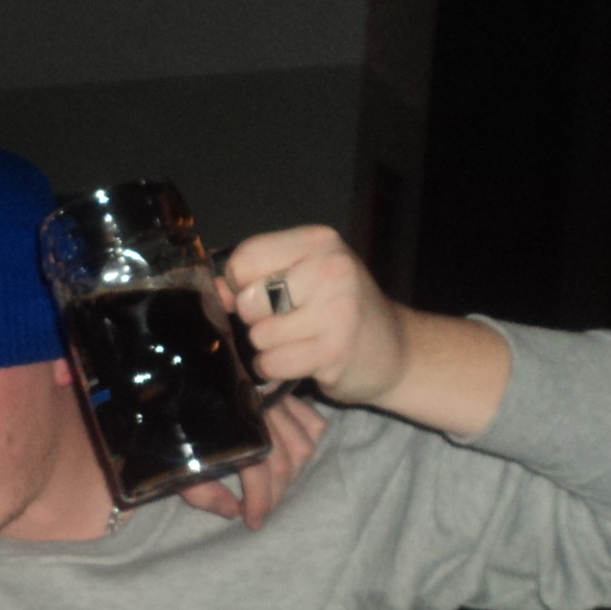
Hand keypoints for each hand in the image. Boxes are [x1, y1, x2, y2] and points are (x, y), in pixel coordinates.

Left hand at [176, 394, 327, 527]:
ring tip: (274, 485)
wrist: (175, 384)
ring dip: (293, 473)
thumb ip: (202, 491)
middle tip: (262, 509)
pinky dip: (309, 440)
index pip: (258, 470)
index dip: (260, 501)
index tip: (254, 522)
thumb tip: (233, 512)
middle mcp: (257, 410)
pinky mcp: (284, 391)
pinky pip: (313, 422)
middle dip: (275, 494)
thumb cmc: (174, 424)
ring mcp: (273, 398)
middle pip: (283, 462)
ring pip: (303, 445)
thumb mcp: (179, 463)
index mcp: (229, 427)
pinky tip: (292, 453)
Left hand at [222, 226, 407, 405]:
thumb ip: (256, 278)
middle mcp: (331, 269)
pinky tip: (302, 361)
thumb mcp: (302, 278)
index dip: (240, 284)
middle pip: (247, 300)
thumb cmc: (339, 310)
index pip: (244, 259)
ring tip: (298, 342)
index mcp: (319, 242)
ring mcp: (337, 310)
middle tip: (286, 322)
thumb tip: (215, 289)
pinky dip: (277, 368)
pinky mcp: (335, 350)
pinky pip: (273, 363)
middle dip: (255, 319)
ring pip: (259, 336)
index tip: (262, 294)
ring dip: (269, 348)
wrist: (395, 350)